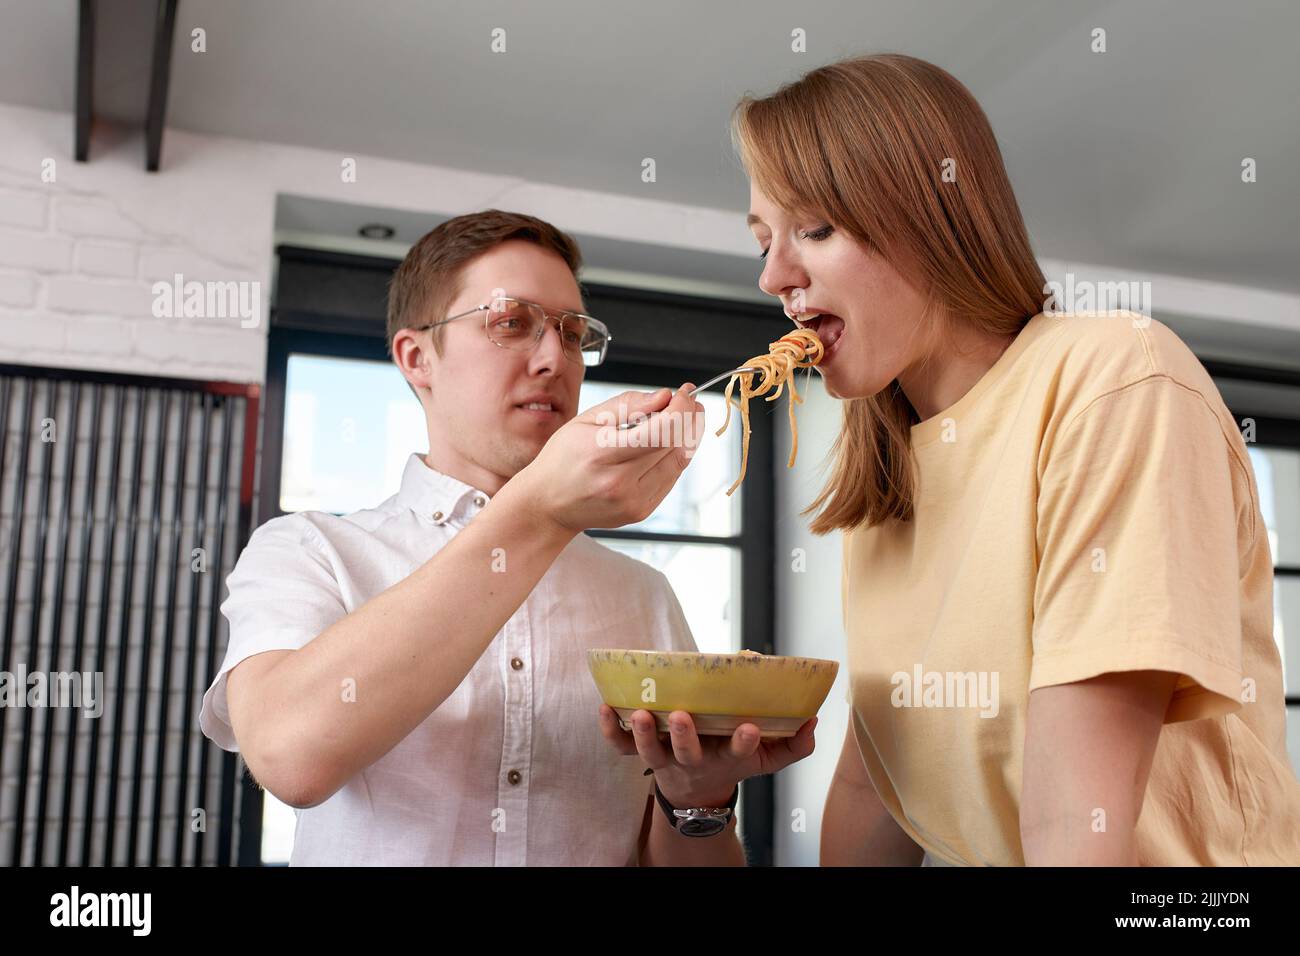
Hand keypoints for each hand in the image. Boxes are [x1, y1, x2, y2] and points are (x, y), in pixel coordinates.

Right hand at [509, 383, 704, 533]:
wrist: (547, 504)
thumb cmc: (563, 458)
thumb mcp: (585, 420)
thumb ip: (627, 405)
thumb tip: (664, 396)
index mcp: (602, 454)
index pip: (661, 431)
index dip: (681, 408)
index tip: (685, 393)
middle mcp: (620, 482)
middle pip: (674, 444)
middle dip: (687, 417)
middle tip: (687, 401)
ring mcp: (633, 501)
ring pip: (678, 461)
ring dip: (686, 436)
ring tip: (681, 418)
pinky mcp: (641, 511)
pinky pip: (670, 478)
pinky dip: (673, 456)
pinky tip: (665, 443)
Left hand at [597, 704, 817, 807]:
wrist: (697, 793)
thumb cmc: (731, 762)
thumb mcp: (767, 759)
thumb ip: (793, 745)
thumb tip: (812, 720)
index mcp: (724, 759)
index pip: (737, 752)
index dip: (743, 741)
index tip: (750, 727)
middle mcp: (693, 760)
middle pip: (686, 753)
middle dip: (685, 736)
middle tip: (682, 716)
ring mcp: (664, 760)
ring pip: (650, 752)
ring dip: (644, 734)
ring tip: (641, 714)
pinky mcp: (641, 755)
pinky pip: (621, 748)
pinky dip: (610, 731)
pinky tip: (606, 709)